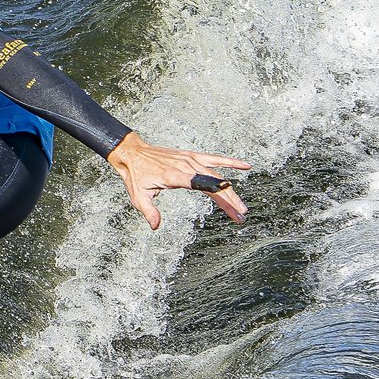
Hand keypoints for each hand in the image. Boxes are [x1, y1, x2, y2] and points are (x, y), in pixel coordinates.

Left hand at [106, 132, 250, 229]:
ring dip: (231, 191)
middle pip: (213, 183)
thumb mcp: (138, 196)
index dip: (214, 187)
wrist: (133, 153)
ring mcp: (191, 160)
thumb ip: (149, 211)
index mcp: (174, 175)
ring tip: (242, 207)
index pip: (198, 182)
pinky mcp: (192, 157)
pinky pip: (215, 159)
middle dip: (229, 200)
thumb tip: (155, 226)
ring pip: (217, 175)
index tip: (230, 196)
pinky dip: (231, 163)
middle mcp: (186, 166)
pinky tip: (245, 166)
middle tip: (240, 215)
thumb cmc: (136, 175)